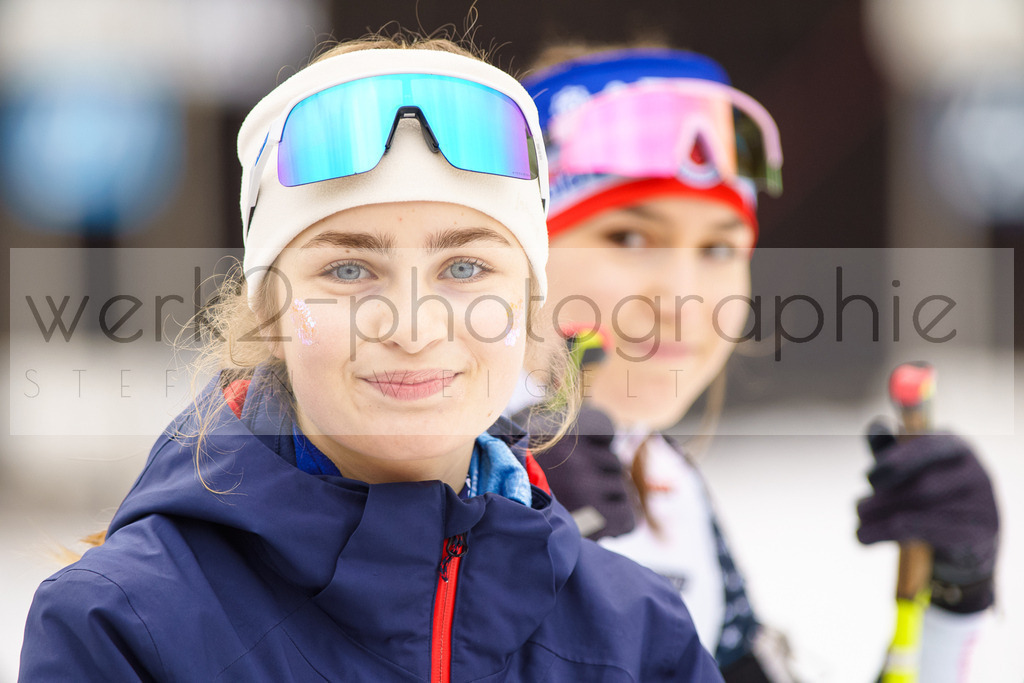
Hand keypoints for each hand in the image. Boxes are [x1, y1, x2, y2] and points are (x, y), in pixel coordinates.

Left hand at [857, 421, 998, 611]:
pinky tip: (871, 538)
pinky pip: (936, 533)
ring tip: (859, 528)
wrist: (961, 538)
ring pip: (926, 511)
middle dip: (885, 498)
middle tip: (857, 508)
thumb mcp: (903, 469)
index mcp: (954, 446)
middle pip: (925, 484)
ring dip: (885, 521)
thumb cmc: (925, 493)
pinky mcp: (982, 531)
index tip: (866, 478)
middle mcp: (975, 471)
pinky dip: (898, 536)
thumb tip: (876, 425)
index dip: (894, 461)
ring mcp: (984, 502)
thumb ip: (887, 448)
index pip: (927, 447)